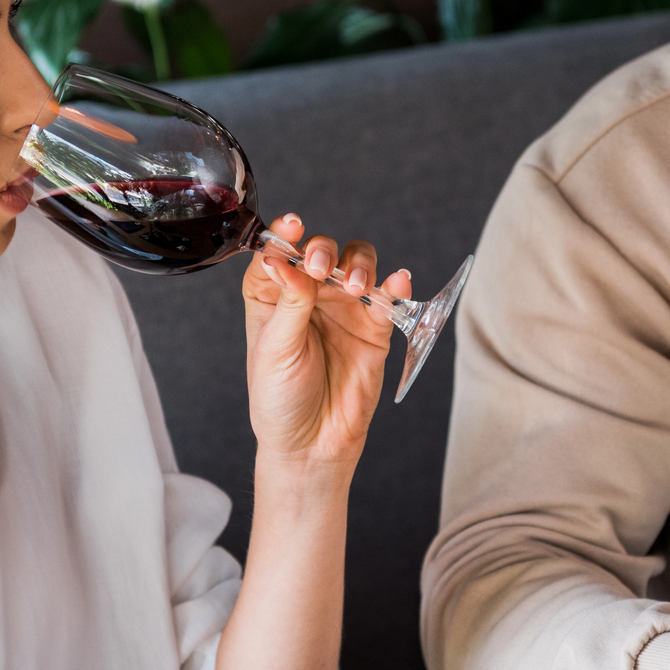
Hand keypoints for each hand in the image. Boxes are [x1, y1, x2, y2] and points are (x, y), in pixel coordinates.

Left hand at [242, 213, 410, 464]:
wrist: (312, 444)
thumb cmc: (281, 399)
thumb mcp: (274, 351)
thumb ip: (289, 303)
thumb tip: (287, 261)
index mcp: (272, 296)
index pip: (278, 253)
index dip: (284, 235)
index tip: (292, 226)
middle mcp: (309, 296)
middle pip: (323, 252)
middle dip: (324, 252)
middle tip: (322, 270)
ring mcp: (344, 310)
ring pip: (358, 266)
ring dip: (359, 266)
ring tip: (356, 286)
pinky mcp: (374, 329)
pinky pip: (389, 299)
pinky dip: (396, 285)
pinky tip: (397, 281)